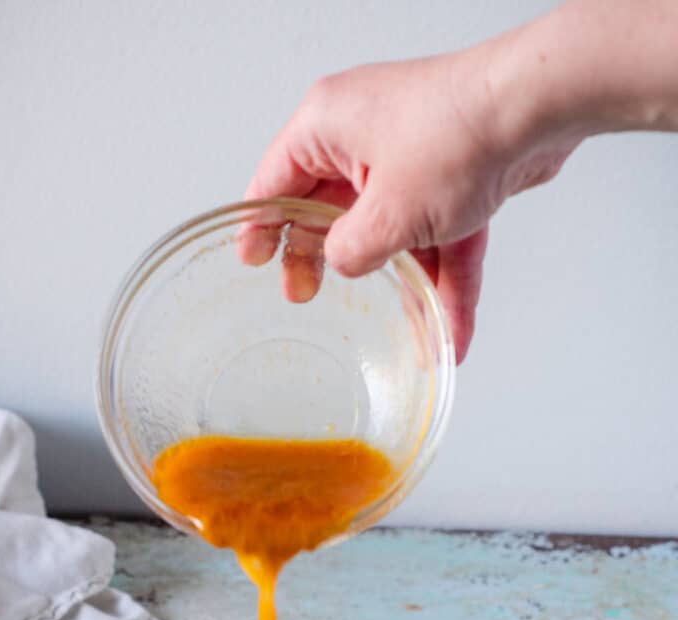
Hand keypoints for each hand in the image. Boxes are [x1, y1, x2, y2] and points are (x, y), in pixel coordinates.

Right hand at [243, 53, 577, 361]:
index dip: (261, 227)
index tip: (252, 263)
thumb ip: (350, 251)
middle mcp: (365, 135)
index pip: (276, 182)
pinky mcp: (454, 172)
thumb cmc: (455, 137)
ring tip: (408, 340)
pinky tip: (452, 331)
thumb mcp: (386, 215)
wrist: (537, 110)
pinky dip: (446, 280)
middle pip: (331, 210)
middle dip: (329, 262)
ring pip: (394, 231)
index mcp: (327, 127)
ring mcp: (411, 154)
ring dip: (406, 287)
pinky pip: (440, 236)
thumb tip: (343, 264)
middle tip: (309, 298)